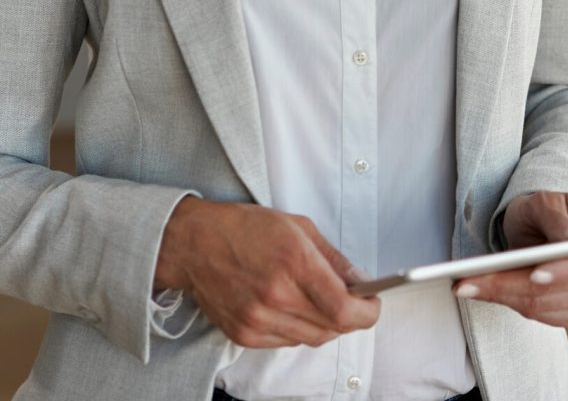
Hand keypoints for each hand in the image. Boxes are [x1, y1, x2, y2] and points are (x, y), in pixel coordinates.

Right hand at [154, 198, 379, 347]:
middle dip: (349, 317)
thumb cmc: (245, 227)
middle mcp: (277, 295)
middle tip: (351, 301)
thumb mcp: (296, 226)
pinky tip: (290, 307)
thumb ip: (332, 257)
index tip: (372, 304)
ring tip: (317, 300)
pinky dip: (298, 329)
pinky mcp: (245, 335)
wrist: (195, 244)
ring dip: (324, 324)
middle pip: (332, 328)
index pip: (344, 309)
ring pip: (312, 339)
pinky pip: (287, 343)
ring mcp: (259, 319)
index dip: (367, 313)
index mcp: (294, 261)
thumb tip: (359, 281)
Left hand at [451, 191, 567, 328]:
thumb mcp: (544, 201)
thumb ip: (557, 218)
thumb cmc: (543, 210)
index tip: (532, 275)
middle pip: (555, 289)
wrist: (544, 225)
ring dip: (501, 296)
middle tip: (467, 281)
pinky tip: (485, 292)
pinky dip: (509, 303)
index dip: (559, 272)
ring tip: (465, 285)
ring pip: (542, 306)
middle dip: (508, 285)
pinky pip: (541, 317)